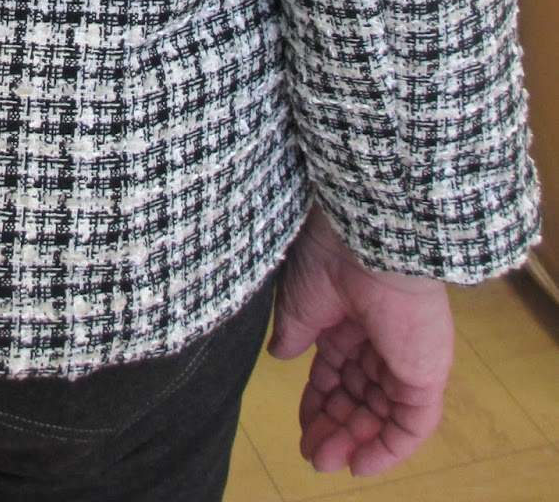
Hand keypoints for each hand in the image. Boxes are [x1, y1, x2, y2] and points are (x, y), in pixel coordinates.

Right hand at [268, 204, 453, 476]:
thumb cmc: (328, 259)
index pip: (336, 374)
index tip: (301, 427)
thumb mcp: (297, 303)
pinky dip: (388, 448)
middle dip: (335, 427)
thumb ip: (293, 335)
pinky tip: (360, 463)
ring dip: (355, 442)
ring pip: (382, 414)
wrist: (365, 241)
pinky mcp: (424, 373)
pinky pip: (412, 423)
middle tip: (312, 454)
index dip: (318, 403)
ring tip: (324, 460)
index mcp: (350, 320)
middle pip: (359, 397)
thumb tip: (281, 355)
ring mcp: (404, 358)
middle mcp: (380, 341)